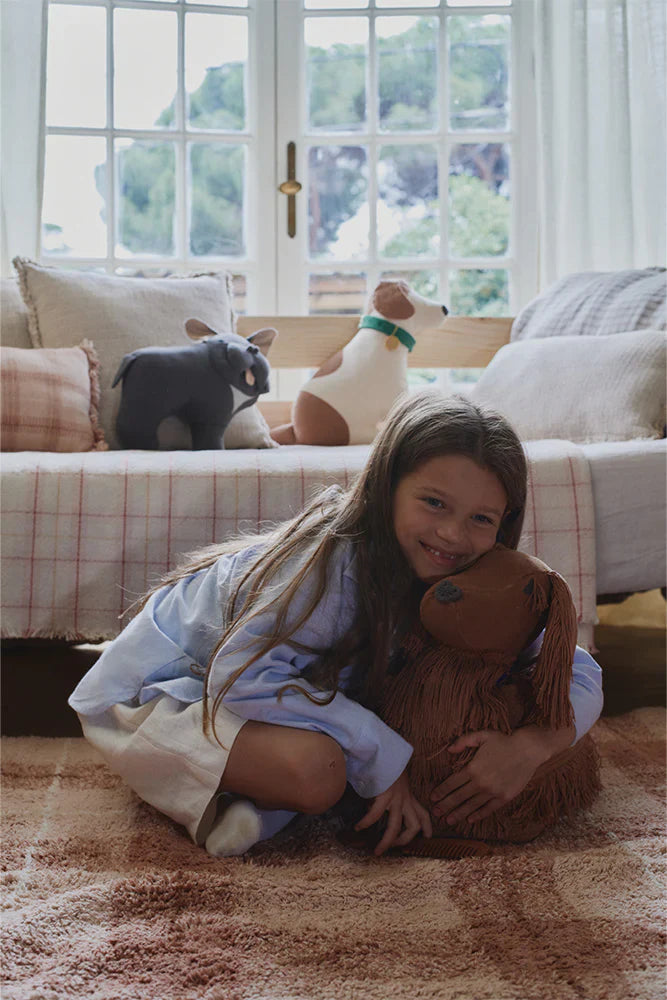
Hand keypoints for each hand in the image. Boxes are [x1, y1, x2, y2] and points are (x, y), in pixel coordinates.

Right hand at [356, 769, 432, 856]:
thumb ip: (389, 795)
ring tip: (377, 851)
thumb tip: (374, 807)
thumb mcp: (393, 781)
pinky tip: (358, 827)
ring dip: (387, 842)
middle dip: (404, 841)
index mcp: (409, 795)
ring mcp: (396, 797)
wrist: (383, 750)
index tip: (427, 837)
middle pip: (413, 826)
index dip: (427, 827)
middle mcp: (405, 798)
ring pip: (395, 827)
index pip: (423, 813)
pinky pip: (375, 815)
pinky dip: (366, 823)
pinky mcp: (385, 795)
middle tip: (393, 847)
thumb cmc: (385, 764)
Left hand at [429, 728, 547, 827]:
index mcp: (472, 768)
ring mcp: (493, 791)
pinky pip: (488, 809)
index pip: (452, 783)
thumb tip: (449, 749)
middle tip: (435, 813)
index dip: (441, 791)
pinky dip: (479, 815)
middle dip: (445, 806)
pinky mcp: (504, 797)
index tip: (432, 798)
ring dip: (459, 813)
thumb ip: (463, 741)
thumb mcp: (481, 735)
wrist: (528, 749)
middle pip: (458, 797)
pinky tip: (470, 819)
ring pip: (471, 806)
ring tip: (449, 820)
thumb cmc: (504, 741)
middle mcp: (480, 782)